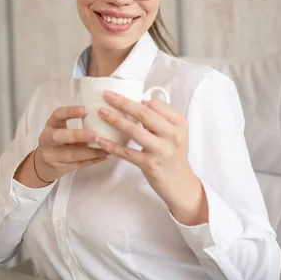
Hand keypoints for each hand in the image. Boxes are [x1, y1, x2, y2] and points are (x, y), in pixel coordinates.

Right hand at [14, 106, 106, 187]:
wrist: (43, 165)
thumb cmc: (57, 142)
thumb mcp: (61, 130)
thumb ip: (76, 125)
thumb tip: (103, 118)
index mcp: (50, 125)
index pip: (57, 115)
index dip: (70, 112)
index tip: (86, 110)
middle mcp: (47, 140)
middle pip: (59, 136)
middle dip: (77, 135)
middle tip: (94, 134)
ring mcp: (51, 155)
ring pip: (72, 154)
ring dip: (91, 152)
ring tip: (106, 148)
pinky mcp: (58, 168)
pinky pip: (77, 165)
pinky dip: (92, 160)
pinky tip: (103, 156)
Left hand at [96, 91, 207, 224]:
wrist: (180, 183)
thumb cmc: (174, 154)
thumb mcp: (176, 133)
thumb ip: (161, 119)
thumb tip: (138, 103)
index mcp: (179, 124)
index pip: (156, 104)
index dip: (139, 100)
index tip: (125, 99)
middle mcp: (173, 135)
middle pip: (144, 114)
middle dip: (123, 103)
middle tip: (107, 96)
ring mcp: (161, 150)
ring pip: (134, 130)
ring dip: (114, 119)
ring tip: (101, 112)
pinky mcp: (150, 165)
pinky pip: (126, 152)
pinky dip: (111, 146)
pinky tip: (100, 140)